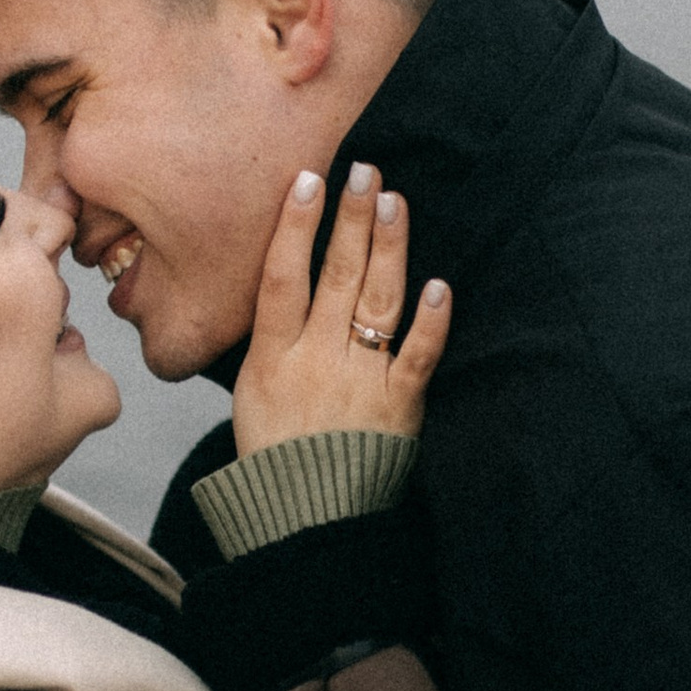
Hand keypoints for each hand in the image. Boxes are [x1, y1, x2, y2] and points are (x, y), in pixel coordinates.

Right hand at [232, 162, 450, 459]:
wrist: (304, 518)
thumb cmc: (275, 455)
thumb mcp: (250, 393)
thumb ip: (271, 338)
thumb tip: (282, 287)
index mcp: (274, 358)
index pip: (282, 278)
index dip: (295, 228)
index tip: (308, 182)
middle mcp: (316, 361)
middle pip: (335, 277)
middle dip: (351, 219)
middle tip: (364, 171)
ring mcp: (360, 381)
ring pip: (376, 302)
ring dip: (388, 248)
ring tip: (393, 202)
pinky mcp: (399, 406)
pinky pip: (417, 356)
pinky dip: (430, 322)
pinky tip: (439, 285)